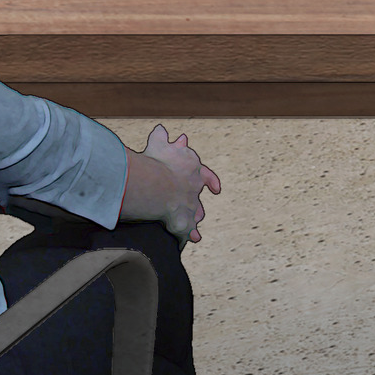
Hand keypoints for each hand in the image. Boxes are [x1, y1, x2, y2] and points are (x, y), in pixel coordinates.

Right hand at [135, 125, 218, 241]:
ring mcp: (190, 207)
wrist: (158, 185)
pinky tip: (184, 245)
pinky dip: (185, 239)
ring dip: (194, 223)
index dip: (211, 182)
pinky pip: (185, 234)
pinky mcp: (182, 224)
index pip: (206, 176)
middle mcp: (194, 189)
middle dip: (198, 205)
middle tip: (200, 213)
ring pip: (196, 217)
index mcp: (192, 170)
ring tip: (195, 231)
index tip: (217, 189)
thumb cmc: (157, 163)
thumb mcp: (159, 145)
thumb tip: (161, 130)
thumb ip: (161, 138)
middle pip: (199, 200)